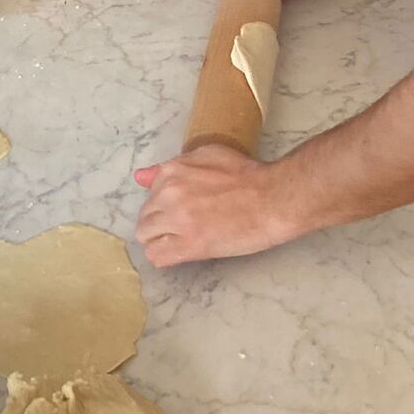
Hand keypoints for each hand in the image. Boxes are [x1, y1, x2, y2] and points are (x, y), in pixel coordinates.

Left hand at [133, 144, 292, 266]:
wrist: (272, 198)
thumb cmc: (247, 175)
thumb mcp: (207, 156)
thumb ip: (172, 168)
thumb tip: (141, 177)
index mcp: (172, 171)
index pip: (148, 193)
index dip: (162, 204)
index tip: (178, 209)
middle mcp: (169, 193)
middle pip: (145, 217)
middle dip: (159, 224)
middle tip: (181, 228)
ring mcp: (178, 220)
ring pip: (146, 238)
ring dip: (159, 241)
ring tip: (180, 241)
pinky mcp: (190, 244)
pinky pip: (157, 257)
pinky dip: (164, 257)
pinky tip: (180, 253)